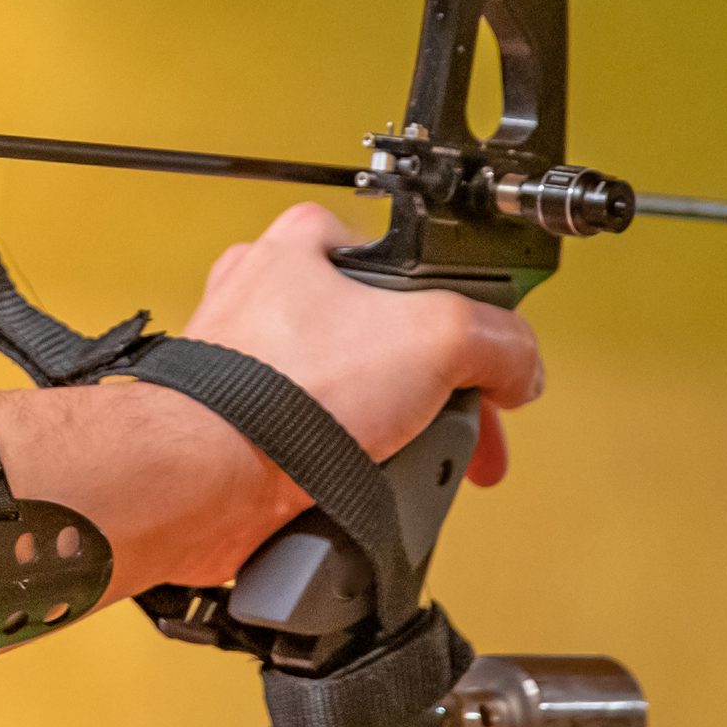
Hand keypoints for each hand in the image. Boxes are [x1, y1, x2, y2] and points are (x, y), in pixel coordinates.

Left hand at [183, 201, 544, 487]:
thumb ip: (497, 339)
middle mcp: (270, 296)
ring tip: (402, 457)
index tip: (483, 355)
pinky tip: (358, 480)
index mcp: (307, 244)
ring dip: (391, 432)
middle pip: (387, 339)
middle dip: (433, 391)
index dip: (463, 313)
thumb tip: (518, 365)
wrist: (208, 483)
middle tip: (460, 426)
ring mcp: (252, 366)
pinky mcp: (242, 426)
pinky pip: (318, 441)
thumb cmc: (278, 394)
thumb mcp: (435, 336)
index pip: (410, 262)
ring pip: (353, 395)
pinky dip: (345, 465)